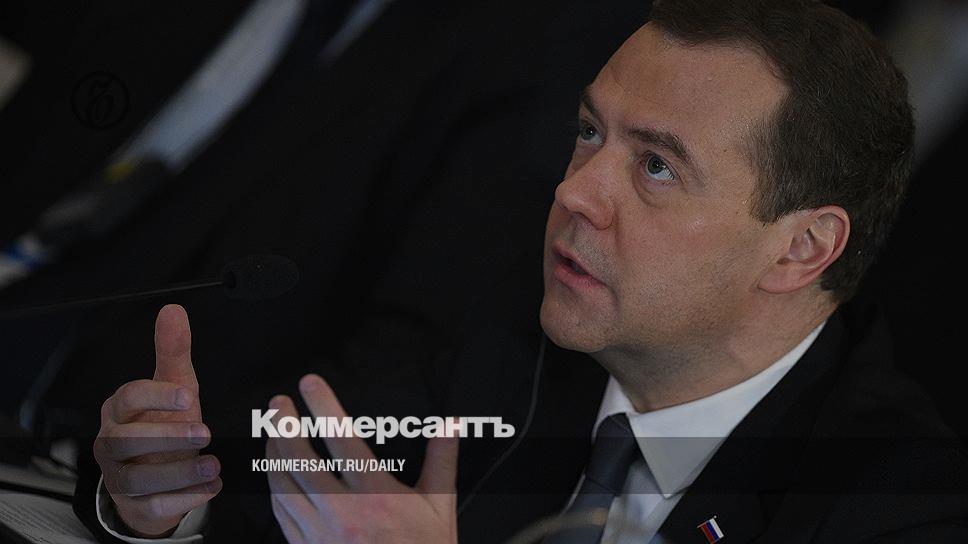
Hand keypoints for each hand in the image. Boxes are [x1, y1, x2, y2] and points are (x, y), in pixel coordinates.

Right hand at [93, 304, 221, 536]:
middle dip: (166, 436)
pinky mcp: (135, 506)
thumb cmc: (161, 424)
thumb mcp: (173, 386)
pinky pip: (153, 506)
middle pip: (126, 441)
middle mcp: (112, 444)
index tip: (188, 396)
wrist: (153, 477)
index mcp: (119, 411)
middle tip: (205, 432)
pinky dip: (182, 500)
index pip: (127, 398)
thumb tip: (173, 311)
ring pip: (136, 479)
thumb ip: (173, 351)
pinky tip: (210, 487)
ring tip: (213, 465)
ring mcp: (119, 477)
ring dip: (178, 472)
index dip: (155, 396)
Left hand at [266, 374, 458, 543]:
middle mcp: (342, 512)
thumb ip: (441, 461)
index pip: (340, 438)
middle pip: (299, 458)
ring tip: (271, 432)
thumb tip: (449, 424)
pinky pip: (281, 513)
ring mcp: (320, 533)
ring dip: (273, 454)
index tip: (310, 384)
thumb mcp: (440, 507)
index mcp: (375, 495)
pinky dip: (274, 487)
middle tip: (277, 404)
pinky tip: (275, 474)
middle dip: (283, 425)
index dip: (323, 406)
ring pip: (282, 485)